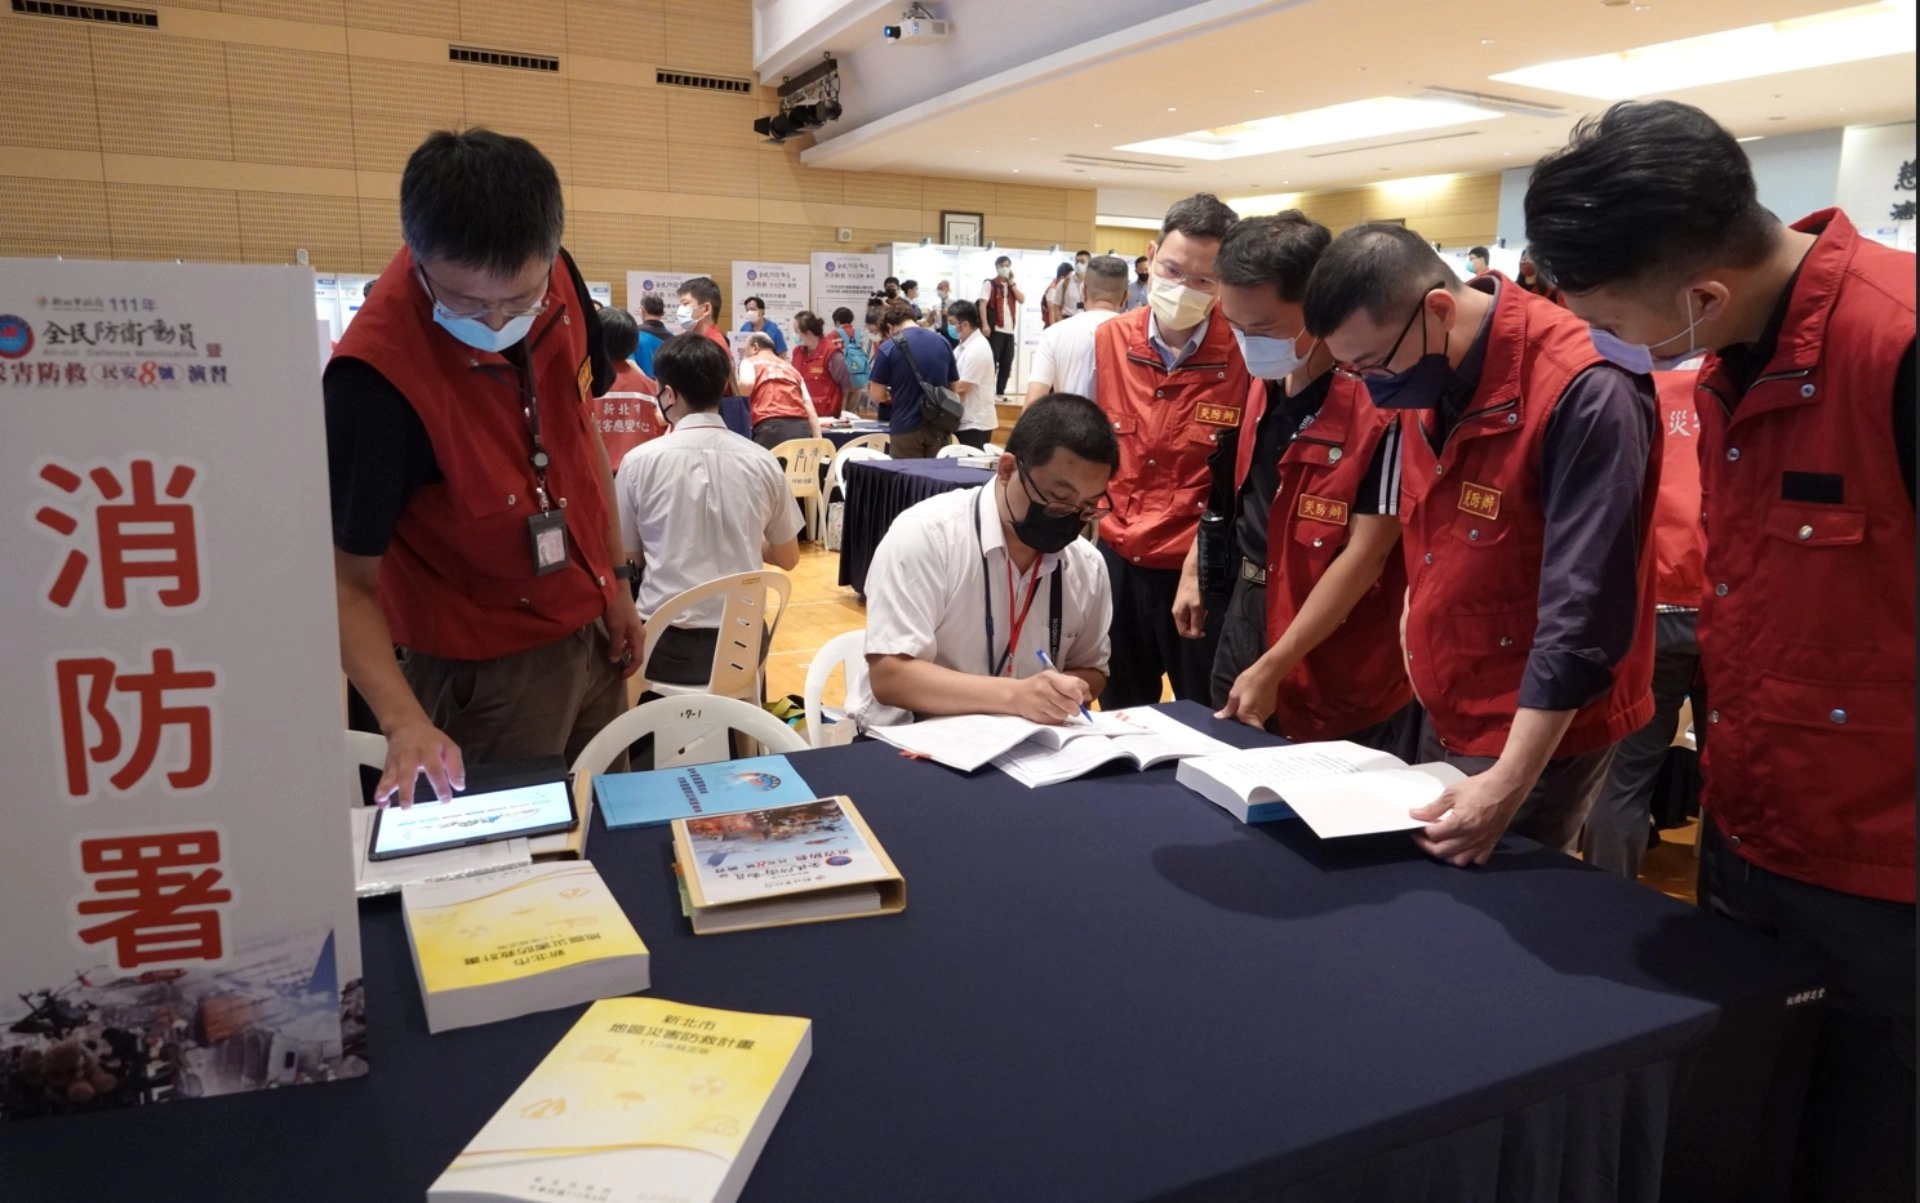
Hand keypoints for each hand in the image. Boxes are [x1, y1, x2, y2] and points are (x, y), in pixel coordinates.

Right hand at [376, 718, 464, 807]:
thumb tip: (459, 787)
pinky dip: (380, 792)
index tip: (446, 800)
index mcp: (428, 751)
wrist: (406, 725)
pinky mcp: (388, 767)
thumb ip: (455, 767)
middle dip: (406, 791)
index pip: (435, 770)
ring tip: (384, 803)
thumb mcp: (449, 747)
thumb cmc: (431, 740)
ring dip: (386, 790)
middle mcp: (409, 757)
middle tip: (407, 806)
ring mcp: (396, 762)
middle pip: (407, 774)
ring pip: (390, 776)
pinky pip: (383, 780)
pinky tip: (382, 804)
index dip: (441, 786)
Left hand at [605, 600, 643, 678]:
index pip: (638, 659)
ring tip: (614, 660)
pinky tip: (613, 646)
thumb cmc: (617, 610)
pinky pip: (627, 640)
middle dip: (628, 664)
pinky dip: (621, 646)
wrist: (616, 589)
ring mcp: (634, 628)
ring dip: (624, 655)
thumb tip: (614, 660)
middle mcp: (639, 634)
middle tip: (618, 671)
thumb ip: (615, 646)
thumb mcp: (615, 629)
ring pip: (631, 647)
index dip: (630, 670)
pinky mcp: (627, 623)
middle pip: (637, 654)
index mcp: (639, 637)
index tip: (620, 676)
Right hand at [1012, 671, 1090, 724]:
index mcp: (1050, 677)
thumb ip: (1071, 684)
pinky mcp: (1036, 715)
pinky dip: (1057, 719)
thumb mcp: (1054, 678)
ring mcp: (1039, 703)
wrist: (1016, 695)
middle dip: (1076, 708)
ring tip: (1060, 709)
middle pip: (1070, 704)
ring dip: (1065, 714)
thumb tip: (1088, 695)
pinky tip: (1052, 713)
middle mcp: (1043, 689)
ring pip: (1063, 714)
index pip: (1073, 688)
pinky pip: (1055, 721)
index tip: (1079, 698)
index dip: (1080, 695)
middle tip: (1074, 708)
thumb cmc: (1039, 686)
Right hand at [1173, 573, 1207, 639]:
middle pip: (1186, 626)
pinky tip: (1203, 607)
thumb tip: (1195, 634)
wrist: (1192, 573)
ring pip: (1190, 619)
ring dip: (1198, 619)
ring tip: (1204, 611)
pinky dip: (1198, 613)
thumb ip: (1196, 621)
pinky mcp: (1186, 602)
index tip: (1204, 632)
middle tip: (1205, 617)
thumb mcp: (1196, 606)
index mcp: (1178, 614)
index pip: (1182, 631)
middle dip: (1196, 625)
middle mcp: (1178, 612)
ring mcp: (1182, 607)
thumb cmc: (1193, 589)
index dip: (1192, 634)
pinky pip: (1191, 612)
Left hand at [1214, 659, 1280, 728]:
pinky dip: (1255, 713)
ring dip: (1248, 717)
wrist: (1269, 671)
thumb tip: (1220, 717)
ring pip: (1255, 721)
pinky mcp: (1271, 710)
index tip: (1231, 725)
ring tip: (1243, 706)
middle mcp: (1258, 718)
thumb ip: (1228, 709)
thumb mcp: (1234, 693)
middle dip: (1242, 723)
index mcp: (1247, 715)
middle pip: (1249, 727)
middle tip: (1235, 715)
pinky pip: (1261, 716)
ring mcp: (1266, 714)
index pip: (1242, 731)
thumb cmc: (1250, 680)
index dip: (1236, 730)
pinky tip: (1251, 703)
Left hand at [1409, 767, 1528, 866]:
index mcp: (1460, 823)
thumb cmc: (1482, 786)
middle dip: (1428, 845)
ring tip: (1441, 843)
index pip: (1433, 835)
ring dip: (1446, 854)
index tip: (1417, 826)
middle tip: (1422, 837)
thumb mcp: (1452, 792)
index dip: (1421, 831)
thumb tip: (1416, 814)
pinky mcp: (1492, 843)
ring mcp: (1482, 842)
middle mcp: (1471, 836)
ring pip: (1458, 860)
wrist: (1507, 786)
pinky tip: (1461, 847)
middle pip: (1442, 851)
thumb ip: (1433, 807)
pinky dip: (1467, 857)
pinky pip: (1477, 859)